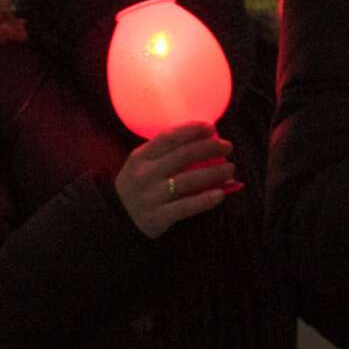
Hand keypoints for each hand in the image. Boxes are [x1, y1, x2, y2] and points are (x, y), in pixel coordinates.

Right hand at [113, 122, 237, 238]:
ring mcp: (151, 196)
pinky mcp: (158, 217)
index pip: (168, 137)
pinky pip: (186, 207)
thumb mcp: (141, 166)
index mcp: (140, 157)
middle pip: (182, 156)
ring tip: (230, 169)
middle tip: (227, 147)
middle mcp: (145, 174)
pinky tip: (220, 194)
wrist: (118, 221)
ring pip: (188, 180)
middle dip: (209, 148)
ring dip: (213, 173)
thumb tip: (203, 142)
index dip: (192, 130)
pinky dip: (204, 200)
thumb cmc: (138, 187)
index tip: (211, 127)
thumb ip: (164, 154)